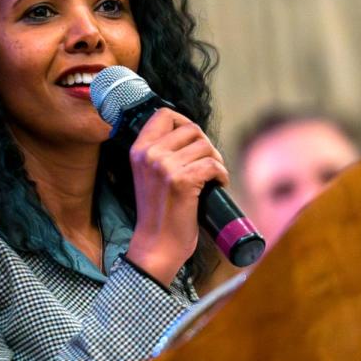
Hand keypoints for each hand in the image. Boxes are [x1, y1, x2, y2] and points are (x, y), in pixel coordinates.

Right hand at [125, 108, 228, 286]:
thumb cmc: (159, 213)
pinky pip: (213, 164)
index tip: (193, 141)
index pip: (164, 114)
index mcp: (139, 150)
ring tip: (212, 177)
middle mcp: (150, 155)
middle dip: (206, 145)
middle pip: (191, 129)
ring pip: (205, 146)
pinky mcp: (182, 181)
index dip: (184, 122)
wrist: (156, 245)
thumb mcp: (149, 175)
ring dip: (216, 161)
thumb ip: (161, 153)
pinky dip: (222, 174)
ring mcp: (165, 167)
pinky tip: (218, 184)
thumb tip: (191, 134)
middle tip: (208, 164)